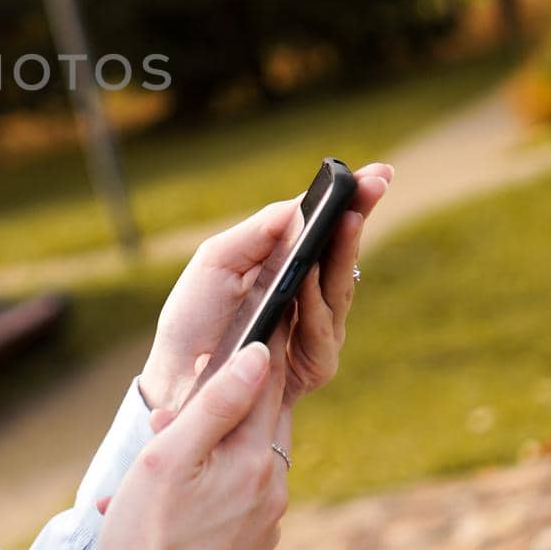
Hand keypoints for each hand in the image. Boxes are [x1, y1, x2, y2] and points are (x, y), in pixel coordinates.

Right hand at [97, 324, 293, 549]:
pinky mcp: (255, 541)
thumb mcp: (167, 459)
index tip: (271, 304)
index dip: (266, 340)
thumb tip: (258, 356)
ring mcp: (267, 518)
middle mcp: (272, 487)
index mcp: (253, 459)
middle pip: (265, 416)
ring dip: (217, 440)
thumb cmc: (148, 539)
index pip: (267, 381)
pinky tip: (175, 492)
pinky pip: (240, 491)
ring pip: (250, 455)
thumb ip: (215, 405)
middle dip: (237, 392)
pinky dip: (214, 477)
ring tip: (166, 447)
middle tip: (205, 377)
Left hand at [138, 163, 392, 413]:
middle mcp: (306, 294)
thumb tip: (298, 203)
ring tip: (346, 217)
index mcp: (282, 264)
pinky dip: (314, 304)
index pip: (323, 229)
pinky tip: (308, 279)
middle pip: (341, 252)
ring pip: (339, 288)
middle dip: (359, 215)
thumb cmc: (195, 318)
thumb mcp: (218, 262)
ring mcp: (314, 330)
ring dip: (343, 251)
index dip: (350, 202)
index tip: (376, 172)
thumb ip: (259, 233)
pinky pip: (322, 331)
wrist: (175, 377)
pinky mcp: (313, 365)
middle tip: (375, 183)